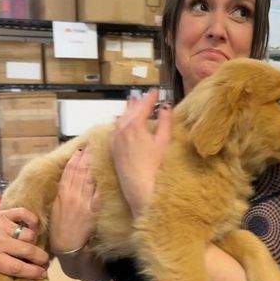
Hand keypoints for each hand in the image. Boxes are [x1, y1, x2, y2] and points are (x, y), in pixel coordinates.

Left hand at [0, 207, 48, 278]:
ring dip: (33, 241)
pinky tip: (32, 228)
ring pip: (30, 234)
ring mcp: (1, 226)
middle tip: (44, 261)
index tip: (43, 273)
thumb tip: (28, 280)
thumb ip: (4, 273)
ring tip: (31, 245)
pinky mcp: (6, 214)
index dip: (33, 272)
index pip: (17, 267)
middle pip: (28, 250)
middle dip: (41, 258)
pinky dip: (33, 222)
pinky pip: (27, 216)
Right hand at [50, 146, 99, 253]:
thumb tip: (68, 176)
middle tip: (90, 146)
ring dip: (92, 166)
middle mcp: (73, 195)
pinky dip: (98, 182)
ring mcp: (84, 202)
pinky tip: (101, 173)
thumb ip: (62, 191)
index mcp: (62, 193)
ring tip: (95, 154)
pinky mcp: (93, 210)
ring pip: (88, 179)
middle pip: (80, 171)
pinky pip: (97, 193)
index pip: (69, 171)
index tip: (80, 149)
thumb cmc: (59, 228)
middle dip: (85, 158)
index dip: (75, 159)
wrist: (68, 246)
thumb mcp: (55, 207)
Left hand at [110, 90, 172, 217]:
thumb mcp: (164, 141)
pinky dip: (120, 122)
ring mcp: (115, 139)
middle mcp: (121, 129)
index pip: (143, 105)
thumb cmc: (155, 167)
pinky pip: (115, 129)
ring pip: (121, 119)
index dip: (150, 97)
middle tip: (146, 96)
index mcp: (134, 124)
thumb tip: (165, 107)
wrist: (140, 189)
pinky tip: (121, 122)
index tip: (156, 91)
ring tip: (133, 104)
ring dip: (128, 110)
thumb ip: (165, 122)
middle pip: (130, 110)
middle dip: (138, 102)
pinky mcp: (114, 150)